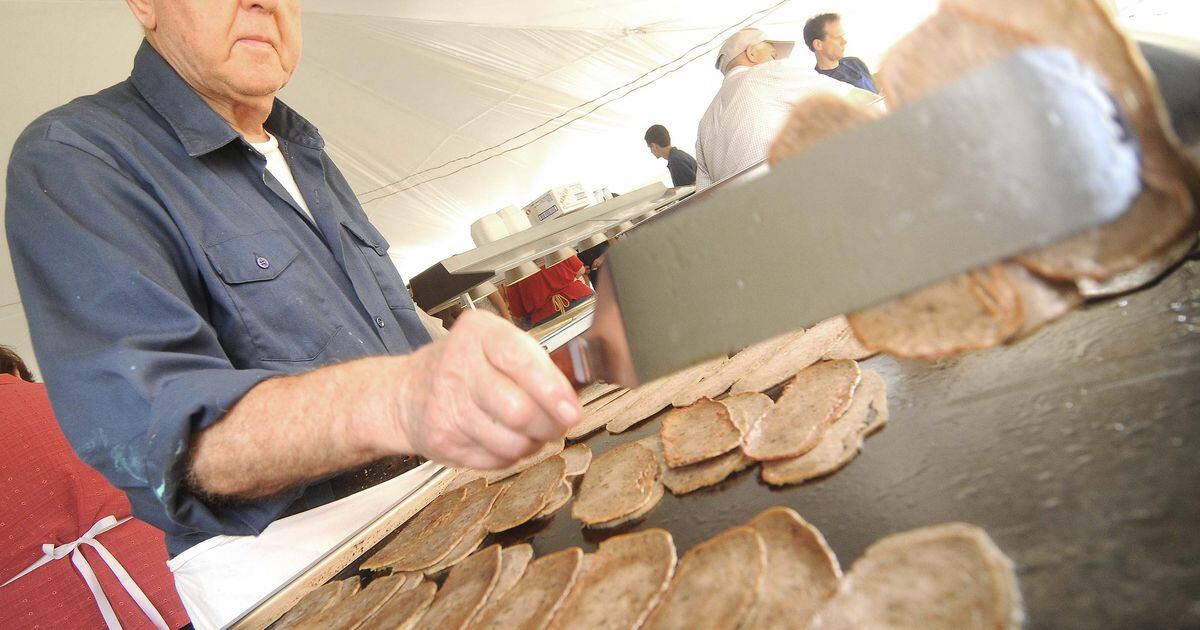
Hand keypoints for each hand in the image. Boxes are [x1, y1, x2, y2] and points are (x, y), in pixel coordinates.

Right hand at [386, 310, 582, 468]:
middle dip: (549, 426)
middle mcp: (457, 367)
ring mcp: (446, 407)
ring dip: (532, 444)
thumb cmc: (468, 366)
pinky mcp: (442, 441)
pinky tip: (506, 440)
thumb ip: (538, 366)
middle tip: (558, 425)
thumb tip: (570, 405)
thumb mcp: (498, 345)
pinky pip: (494, 461)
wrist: (407, 392)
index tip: (572, 412)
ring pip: (509, 442)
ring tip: (532, 433)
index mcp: (478, 334)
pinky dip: (510, 456)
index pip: (518, 360)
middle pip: (517, 410)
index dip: (551, 390)